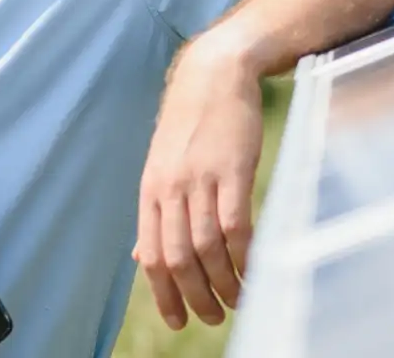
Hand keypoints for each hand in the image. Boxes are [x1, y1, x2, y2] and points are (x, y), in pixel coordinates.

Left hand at [133, 32, 262, 329]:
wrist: (215, 74)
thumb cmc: (191, 122)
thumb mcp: (162, 166)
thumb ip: (156, 213)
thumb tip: (142, 258)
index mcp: (151, 191)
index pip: (151, 256)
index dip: (164, 294)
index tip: (179, 320)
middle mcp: (171, 188)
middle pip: (178, 258)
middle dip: (195, 296)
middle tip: (213, 318)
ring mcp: (201, 178)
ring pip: (207, 247)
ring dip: (223, 282)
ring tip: (237, 300)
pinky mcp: (233, 168)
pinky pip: (235, 224)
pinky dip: (242, 254)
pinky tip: (251, 268)